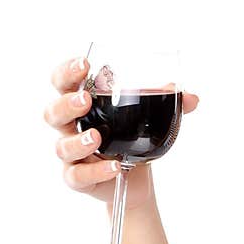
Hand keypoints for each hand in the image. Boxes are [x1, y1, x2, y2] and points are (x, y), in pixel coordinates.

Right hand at [44, 56, 198, 209]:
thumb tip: (191, 97)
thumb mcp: (149, 117)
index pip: (63, 82)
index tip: (84, 64)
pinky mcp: (78, 179)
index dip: (67, 72)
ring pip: (62, 147)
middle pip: (52, 112)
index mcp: (83, 104)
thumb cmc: (133, 137)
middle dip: (67, 104)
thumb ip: (168, 104)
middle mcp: (71, 127)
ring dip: (78, 141)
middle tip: (85, 100)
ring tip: (96, 137)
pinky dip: (97, 172)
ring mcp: (72, 154)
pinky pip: (78, 177)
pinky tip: (115, 167)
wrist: (136, 178)